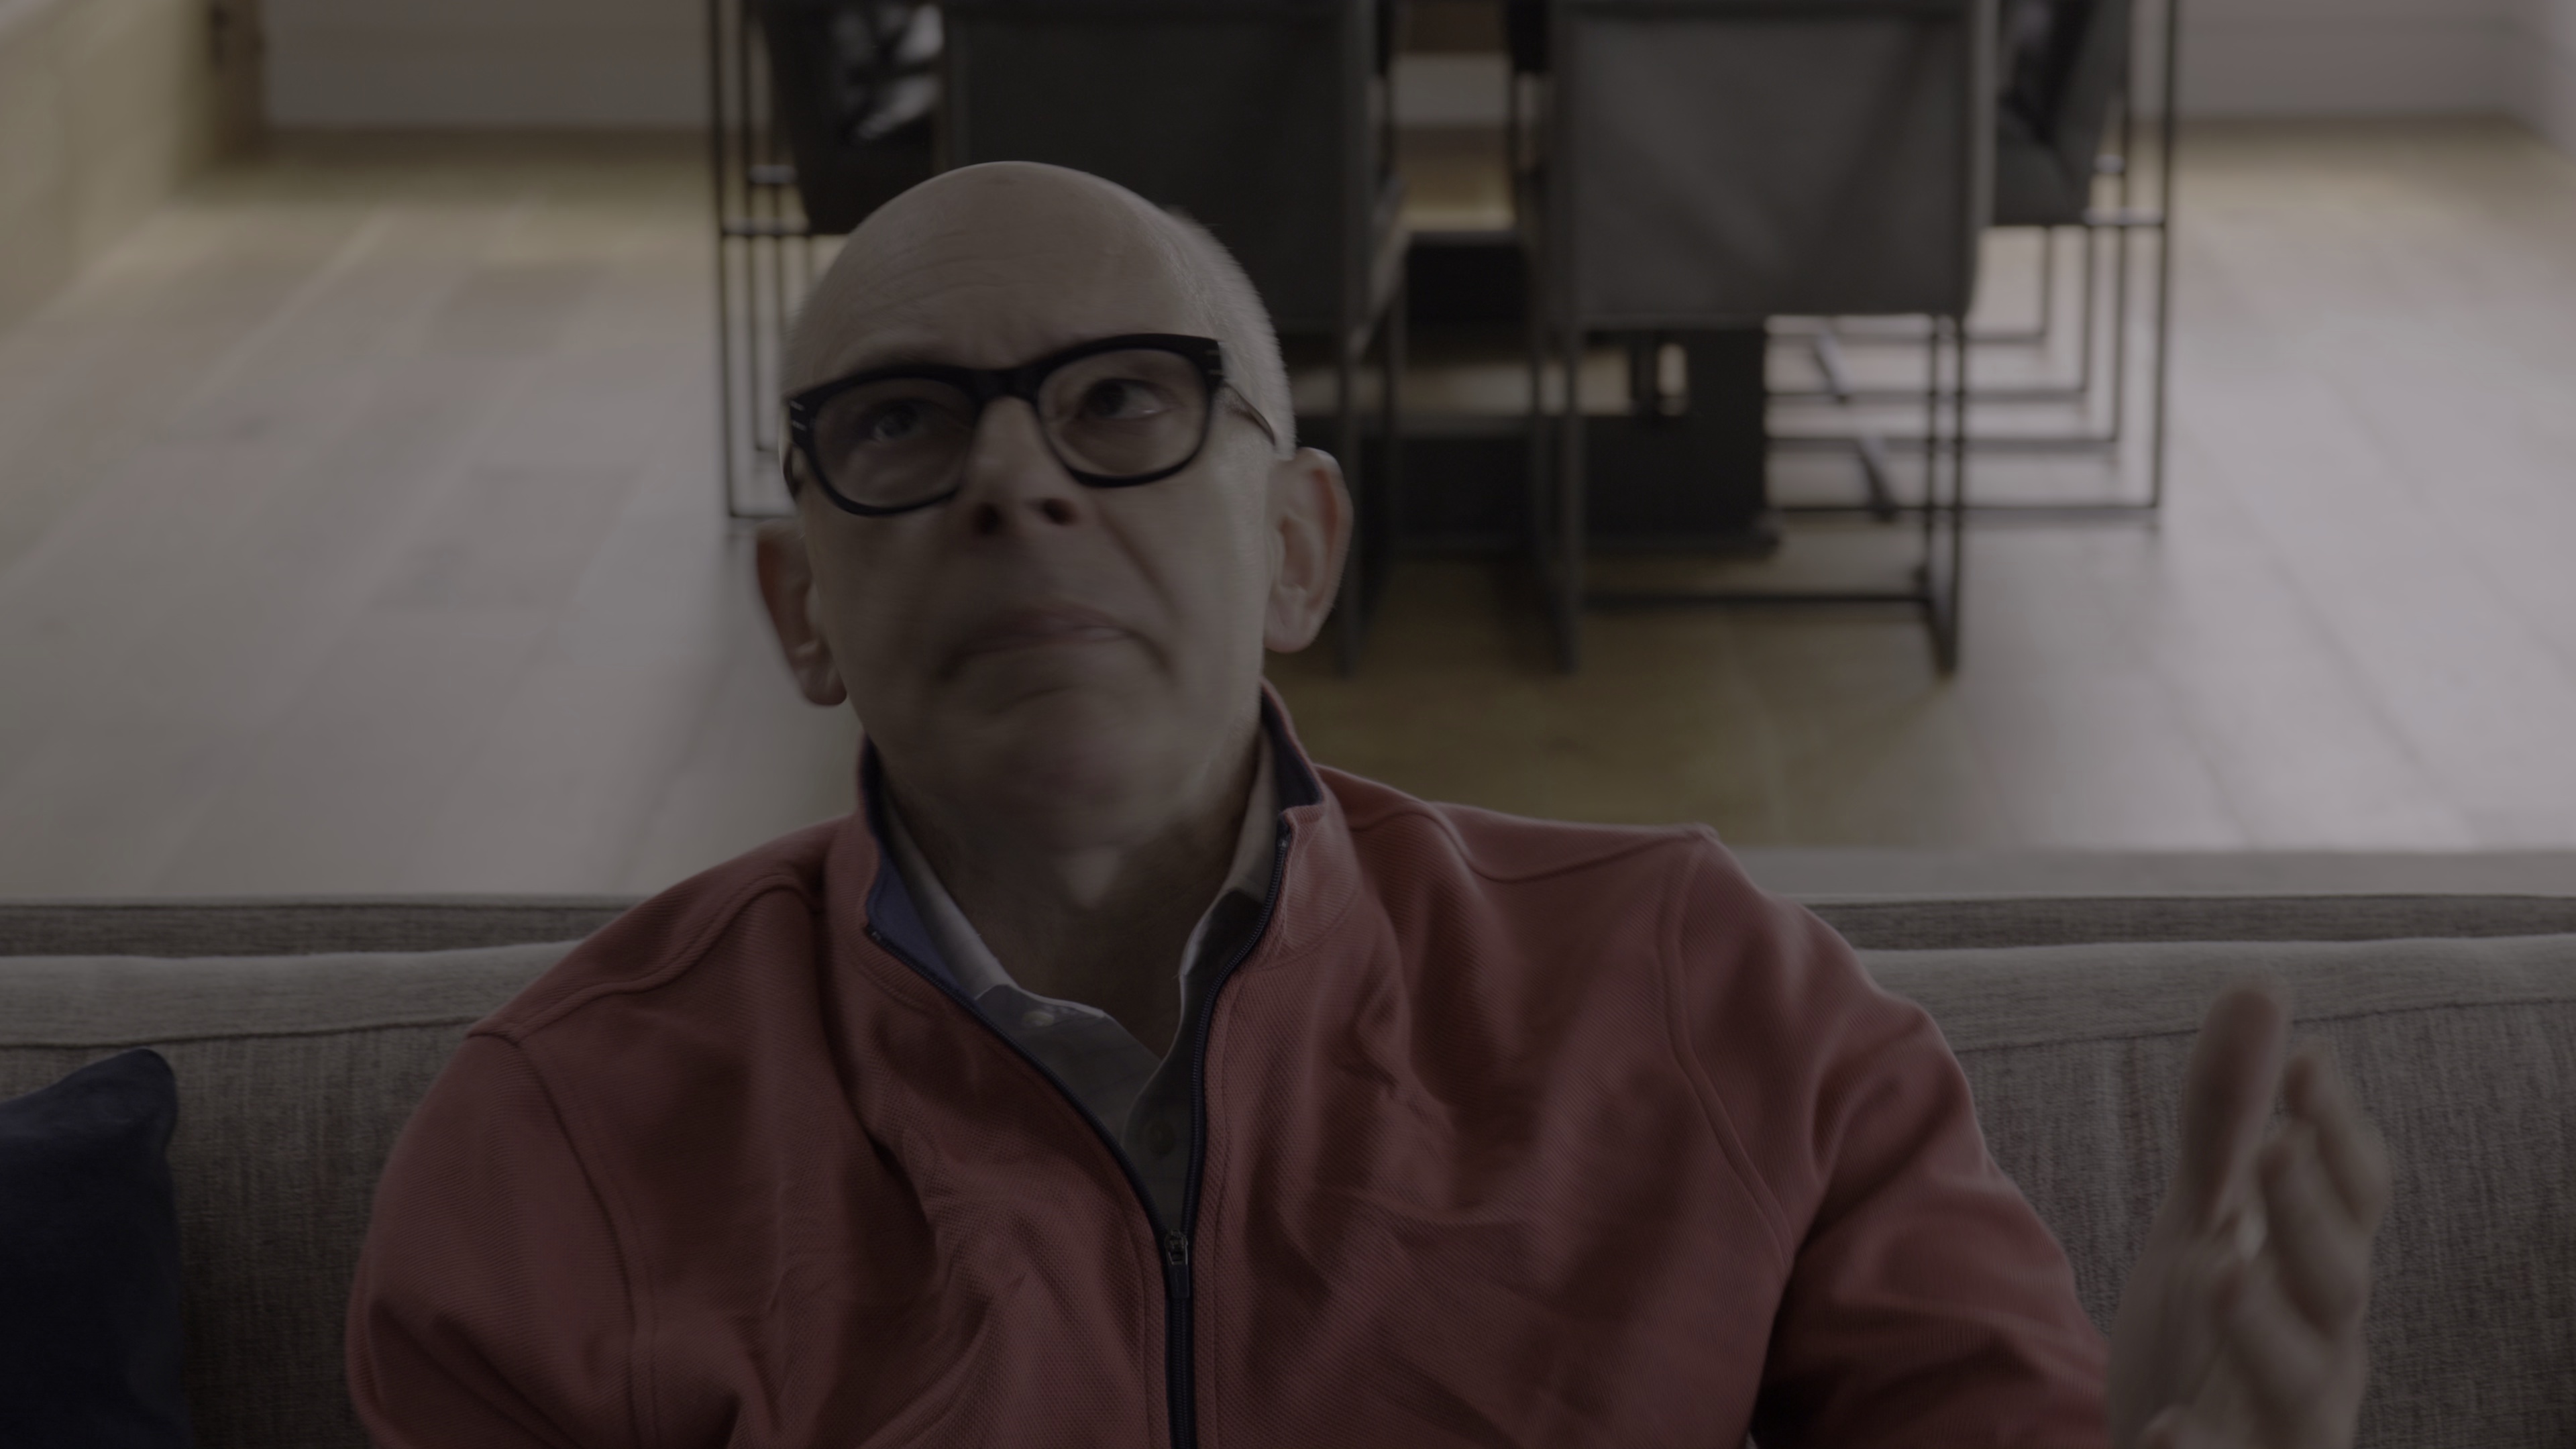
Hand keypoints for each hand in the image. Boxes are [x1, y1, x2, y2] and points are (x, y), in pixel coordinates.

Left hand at [2106, 984, 2391, 1448]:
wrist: (2177, 1448)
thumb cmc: (2212, 1326)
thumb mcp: (2205, 1216)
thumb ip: (2226, 1117)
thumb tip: (2262, 984)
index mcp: (2313, 1272)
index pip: (2353, 1196)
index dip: (2337, 1132)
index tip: (2307, 1061)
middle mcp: (2321, 1346)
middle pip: (2339, 1282)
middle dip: (2311, 1215)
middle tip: (2274, 1147)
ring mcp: (2284, 1419)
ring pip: (2304, 1383)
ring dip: (2268, 1329)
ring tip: (2223, 1270)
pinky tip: (2166, 1433)